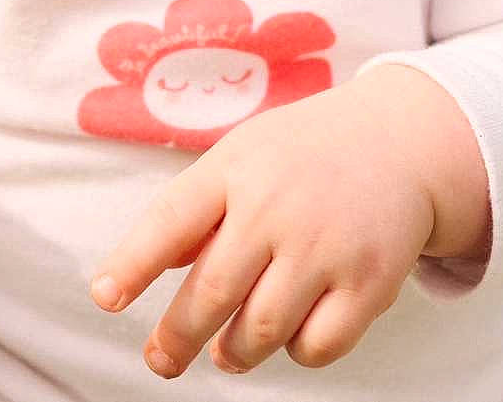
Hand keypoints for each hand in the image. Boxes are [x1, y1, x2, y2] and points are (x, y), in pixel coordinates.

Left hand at [89, 81, 433, 377]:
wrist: (398, 142)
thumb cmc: (303, 154)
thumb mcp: (243, 155)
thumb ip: (199, 209)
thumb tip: (150, 265)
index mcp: (236, 167)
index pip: (172, 219)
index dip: (133, 264)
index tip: (105, 297)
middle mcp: (277, 205)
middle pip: (211, 292)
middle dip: (176, 338)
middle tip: (161, 360)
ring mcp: (326, 245)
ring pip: (260, 332)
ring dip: (233, 353)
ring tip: (226, 351)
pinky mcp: (369, 282)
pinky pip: (316, 347)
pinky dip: (295, 352)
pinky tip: (291, 333)